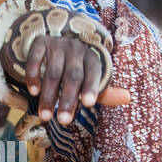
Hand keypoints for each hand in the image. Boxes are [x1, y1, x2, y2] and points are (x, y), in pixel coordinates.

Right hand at [5, 35, 129, 125]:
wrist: (58, 40)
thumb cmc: (78, 68)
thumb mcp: (91, 78)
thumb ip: (105, 91)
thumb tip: (127, 98)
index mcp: (92, 58)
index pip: (94, 72)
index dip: (91, 87)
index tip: (88, 104)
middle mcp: (76, 49)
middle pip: (73, 76)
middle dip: (68, 99)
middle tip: (63, 121)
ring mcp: (58, 45)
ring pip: (53, 71)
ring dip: (49, 95)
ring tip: (45, 116)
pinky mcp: (41, 43)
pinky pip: (36, 58)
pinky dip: (33, 75)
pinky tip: (33, 92)